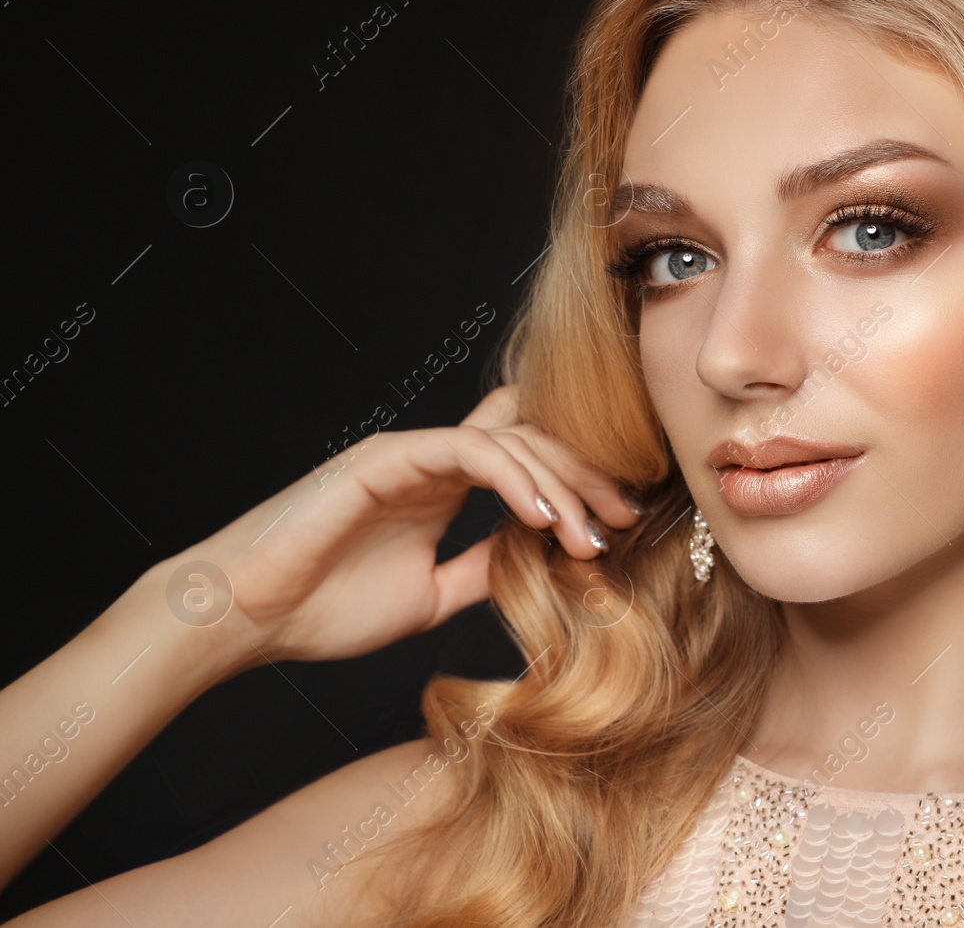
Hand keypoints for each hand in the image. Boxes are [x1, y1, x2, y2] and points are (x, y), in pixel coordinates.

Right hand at [147, 385, 643, 674]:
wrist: (244, 617)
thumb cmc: (321, 607)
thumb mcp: (431, 595)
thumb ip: (482, 569)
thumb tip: (540, 564)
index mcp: (443, 485)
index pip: (527, 456)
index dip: (578, 480)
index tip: (618, 526)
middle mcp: (433, 459)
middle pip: (533, 440)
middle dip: (587, 477)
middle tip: (624, 519)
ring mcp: (411, 453)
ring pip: (511, 440)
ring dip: (560, 486)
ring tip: (588, 535)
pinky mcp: (387, 457)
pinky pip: (468, 449)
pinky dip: (513, 479)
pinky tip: (541, 519)